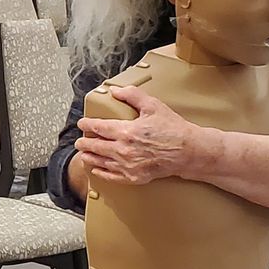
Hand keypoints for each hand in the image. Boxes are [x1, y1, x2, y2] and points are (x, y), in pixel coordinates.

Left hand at [74, 85, 205, 184]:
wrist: (189, 152)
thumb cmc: (174, 130)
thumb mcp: (153, 106)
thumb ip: (133, 95)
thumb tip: (116, 91)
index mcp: (126, 131)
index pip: (98, 128)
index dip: (87, 125)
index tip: (82, 124)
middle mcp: (124, 150)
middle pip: (95, 146)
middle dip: (84, 143)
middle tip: (80, 141)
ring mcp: (128, 166)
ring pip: (100, 162)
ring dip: (89, 157)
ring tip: (84, 154)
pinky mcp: (134, 177)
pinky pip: (112, 176)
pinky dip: (101, 173)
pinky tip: (97, 169)